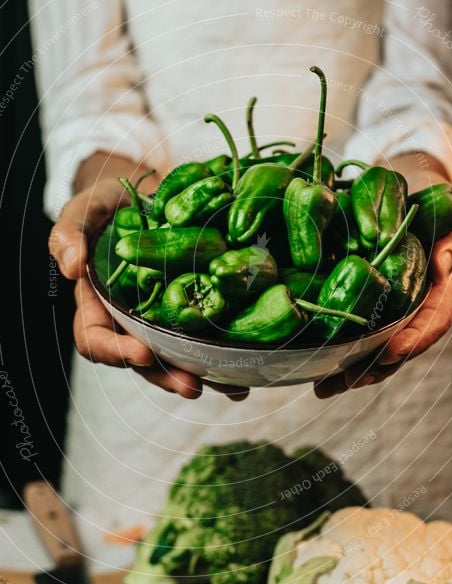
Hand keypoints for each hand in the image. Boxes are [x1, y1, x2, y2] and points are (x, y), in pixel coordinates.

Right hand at [51, 159, 248, 400]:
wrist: (145, 194)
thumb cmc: (108, 206)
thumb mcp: (85, 210)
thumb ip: (69, 232)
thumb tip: (70, 267)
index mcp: (97, 304)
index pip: (96, 339)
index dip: (116, 352)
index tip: (143, 353)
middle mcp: (130, 320)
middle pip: (143, 361)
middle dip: (167, 376)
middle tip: (192, 386)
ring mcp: (163, 319)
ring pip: (179, 357)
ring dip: (203, 376)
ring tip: (231, 389)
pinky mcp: (193, 311)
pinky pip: (206, 339)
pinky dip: (226, 357)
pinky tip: (251, 370)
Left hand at [314, 168, 451, 398]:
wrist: (418, 196)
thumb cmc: (438, 208)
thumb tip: (442, 266)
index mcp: (442, 290)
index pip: (433, 320)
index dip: (415, 338)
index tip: (392, 350)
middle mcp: (419, 307)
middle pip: (401, 347)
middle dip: (375, 368)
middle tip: (349, 380)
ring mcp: (394, 312)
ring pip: (377, 350)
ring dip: (352, 372)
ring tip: (325, 387)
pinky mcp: (370, 309)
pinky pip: (357, 336)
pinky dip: (339, 356)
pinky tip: (317, 372)